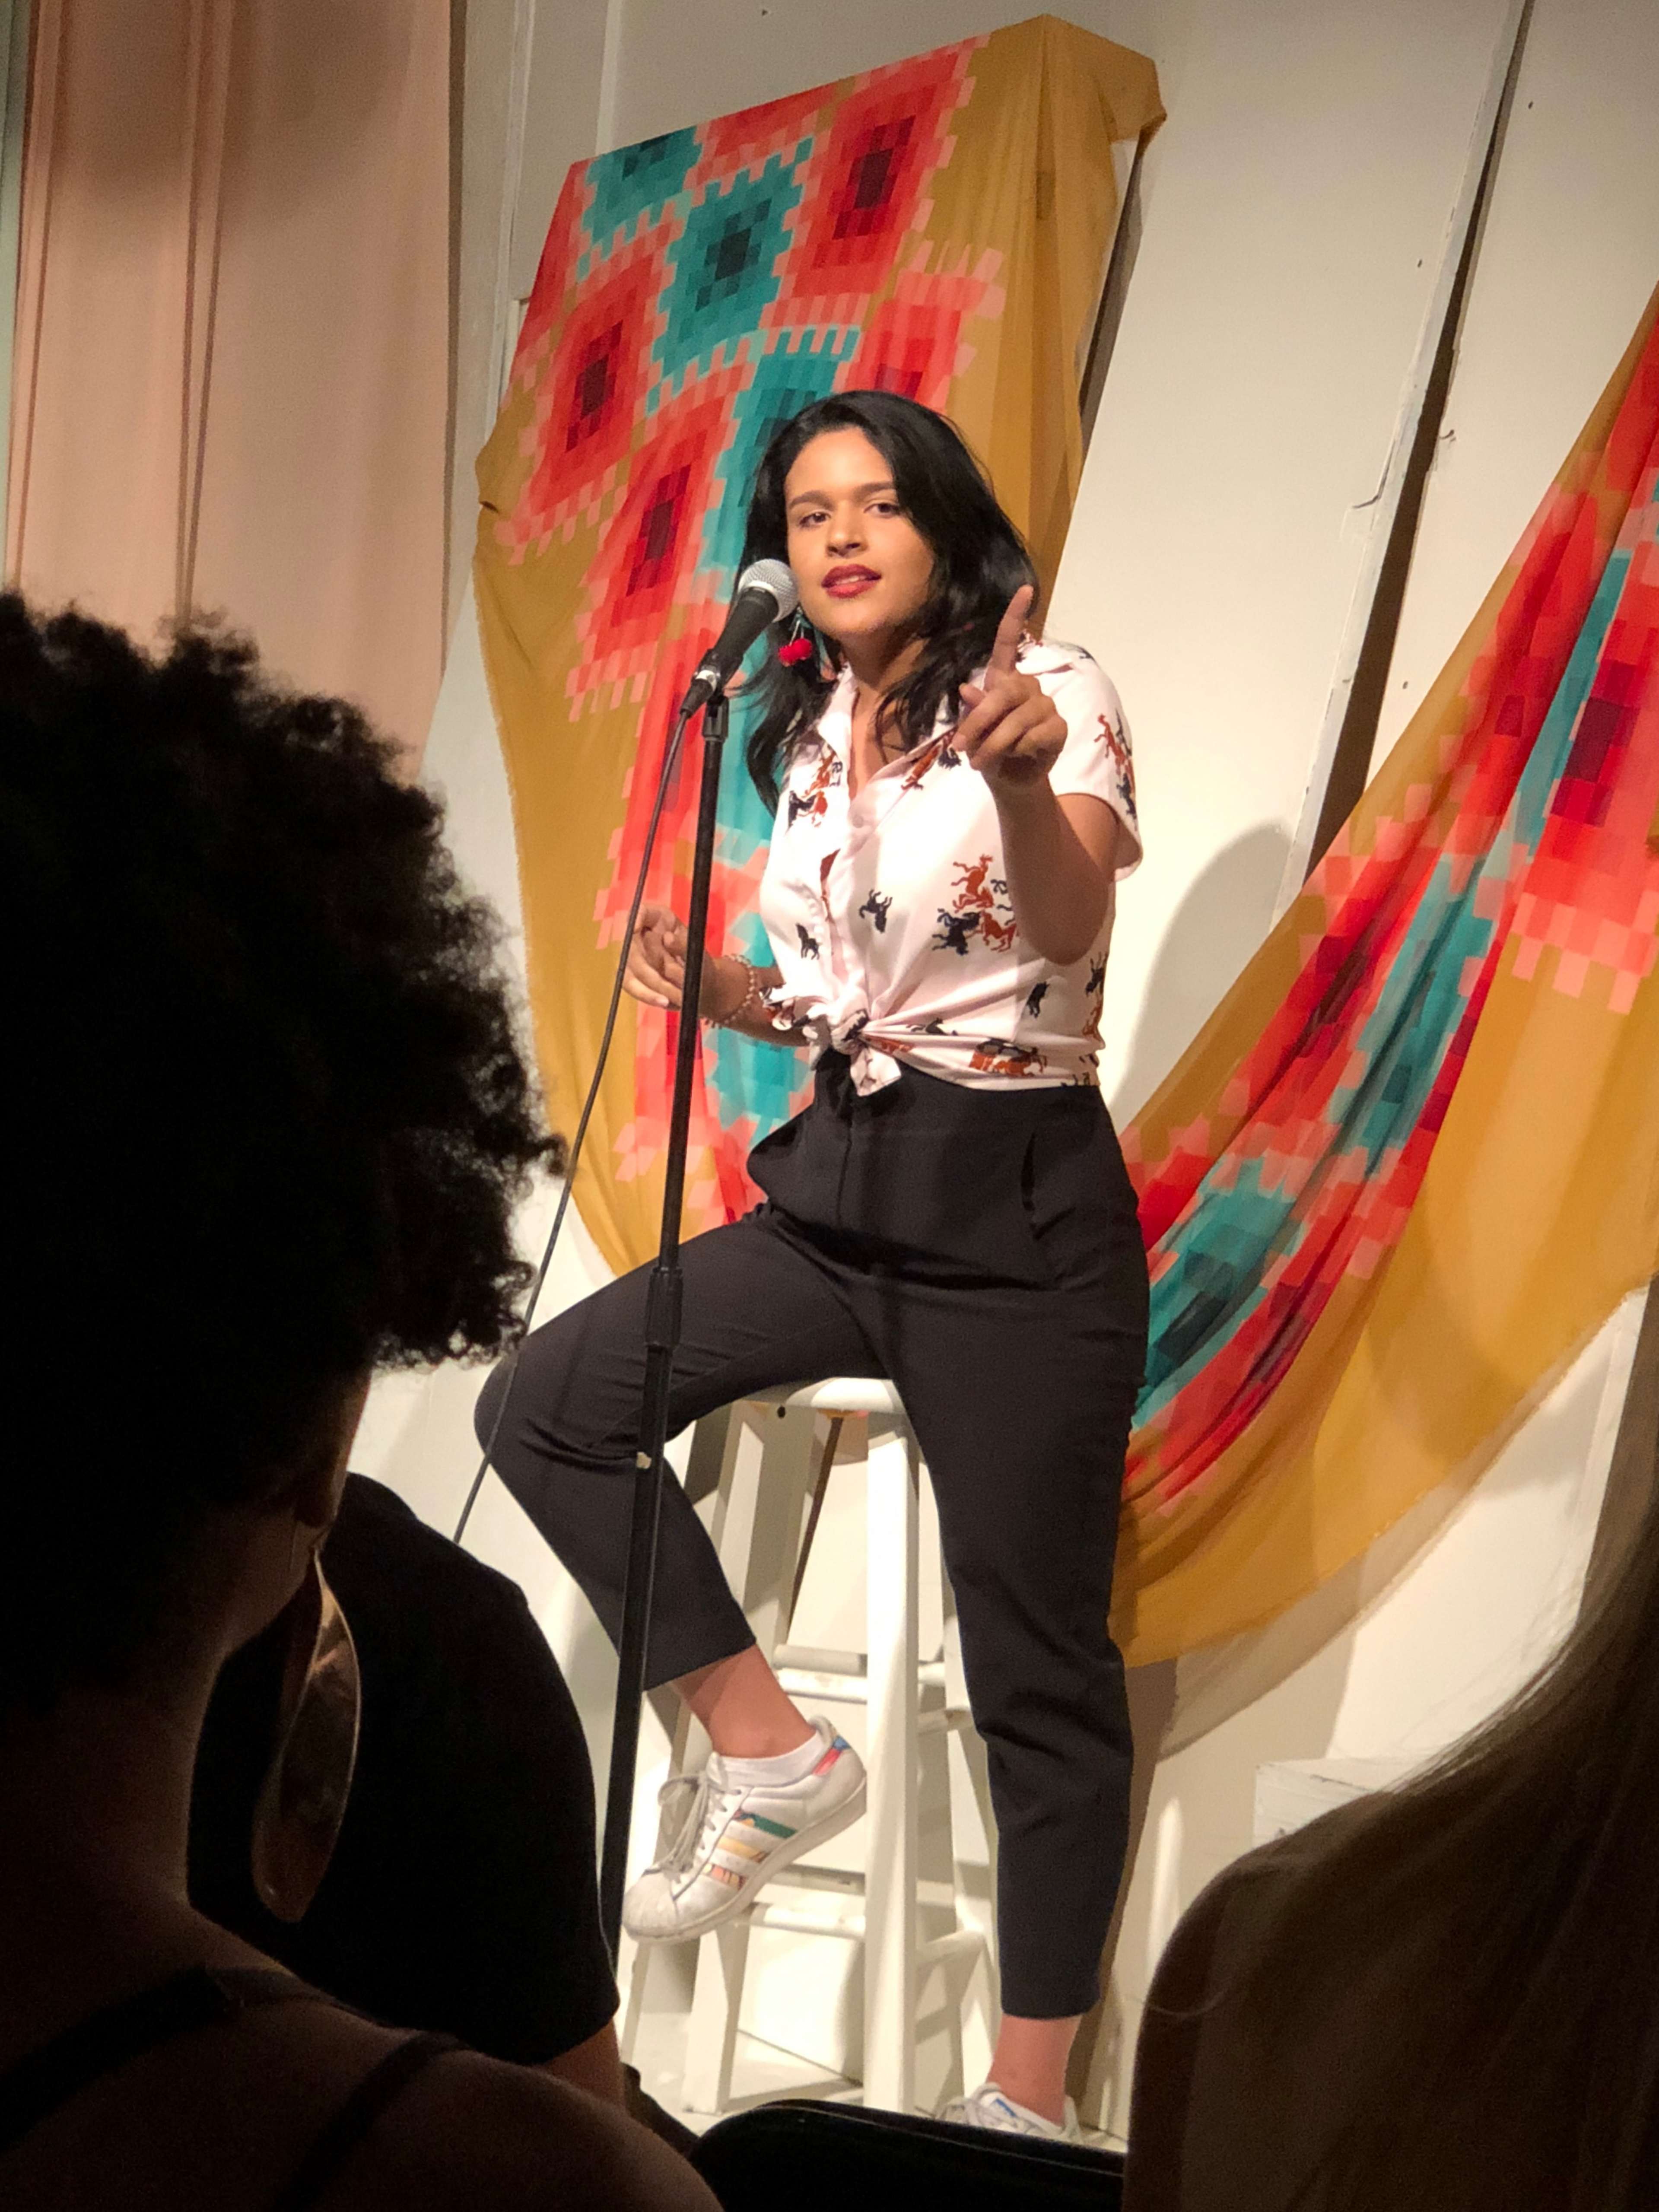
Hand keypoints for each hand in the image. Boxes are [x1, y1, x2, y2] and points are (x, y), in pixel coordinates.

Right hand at [624, 905, 737, 1014]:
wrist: (700, 985)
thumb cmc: (699, 962)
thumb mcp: (698, 953)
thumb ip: (684, 944)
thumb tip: (667, 938)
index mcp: (659, 920)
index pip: (642, 911)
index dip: (636, 916)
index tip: (637, 928)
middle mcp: (642, 935)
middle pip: (631, 946)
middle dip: (650, 968)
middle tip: (673, 983)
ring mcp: (634, 955)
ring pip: (629, 969)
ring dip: (651, 986)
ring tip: (674, 999)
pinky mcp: (631, 974)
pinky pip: (632, 985)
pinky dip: (648, 995)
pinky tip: (665, 1002)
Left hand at [953, 587, 1066, 794]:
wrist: (1011, 781)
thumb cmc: (990, 751)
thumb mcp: (972, 733)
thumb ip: (971, 711)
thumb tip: (967, 689)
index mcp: (1004, 681)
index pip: (1009, 644)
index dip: (1015, 616)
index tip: (1025, 588)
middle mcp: (1027, 688)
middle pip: (1005, 693)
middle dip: (980, 721)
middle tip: (961, 748)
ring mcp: (1046, 706)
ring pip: (1016, 720)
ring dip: (993, 744)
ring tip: (981, 762)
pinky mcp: (1058, 727)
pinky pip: (1033, 736)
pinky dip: (1016, 751)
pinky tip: (1015, 757)